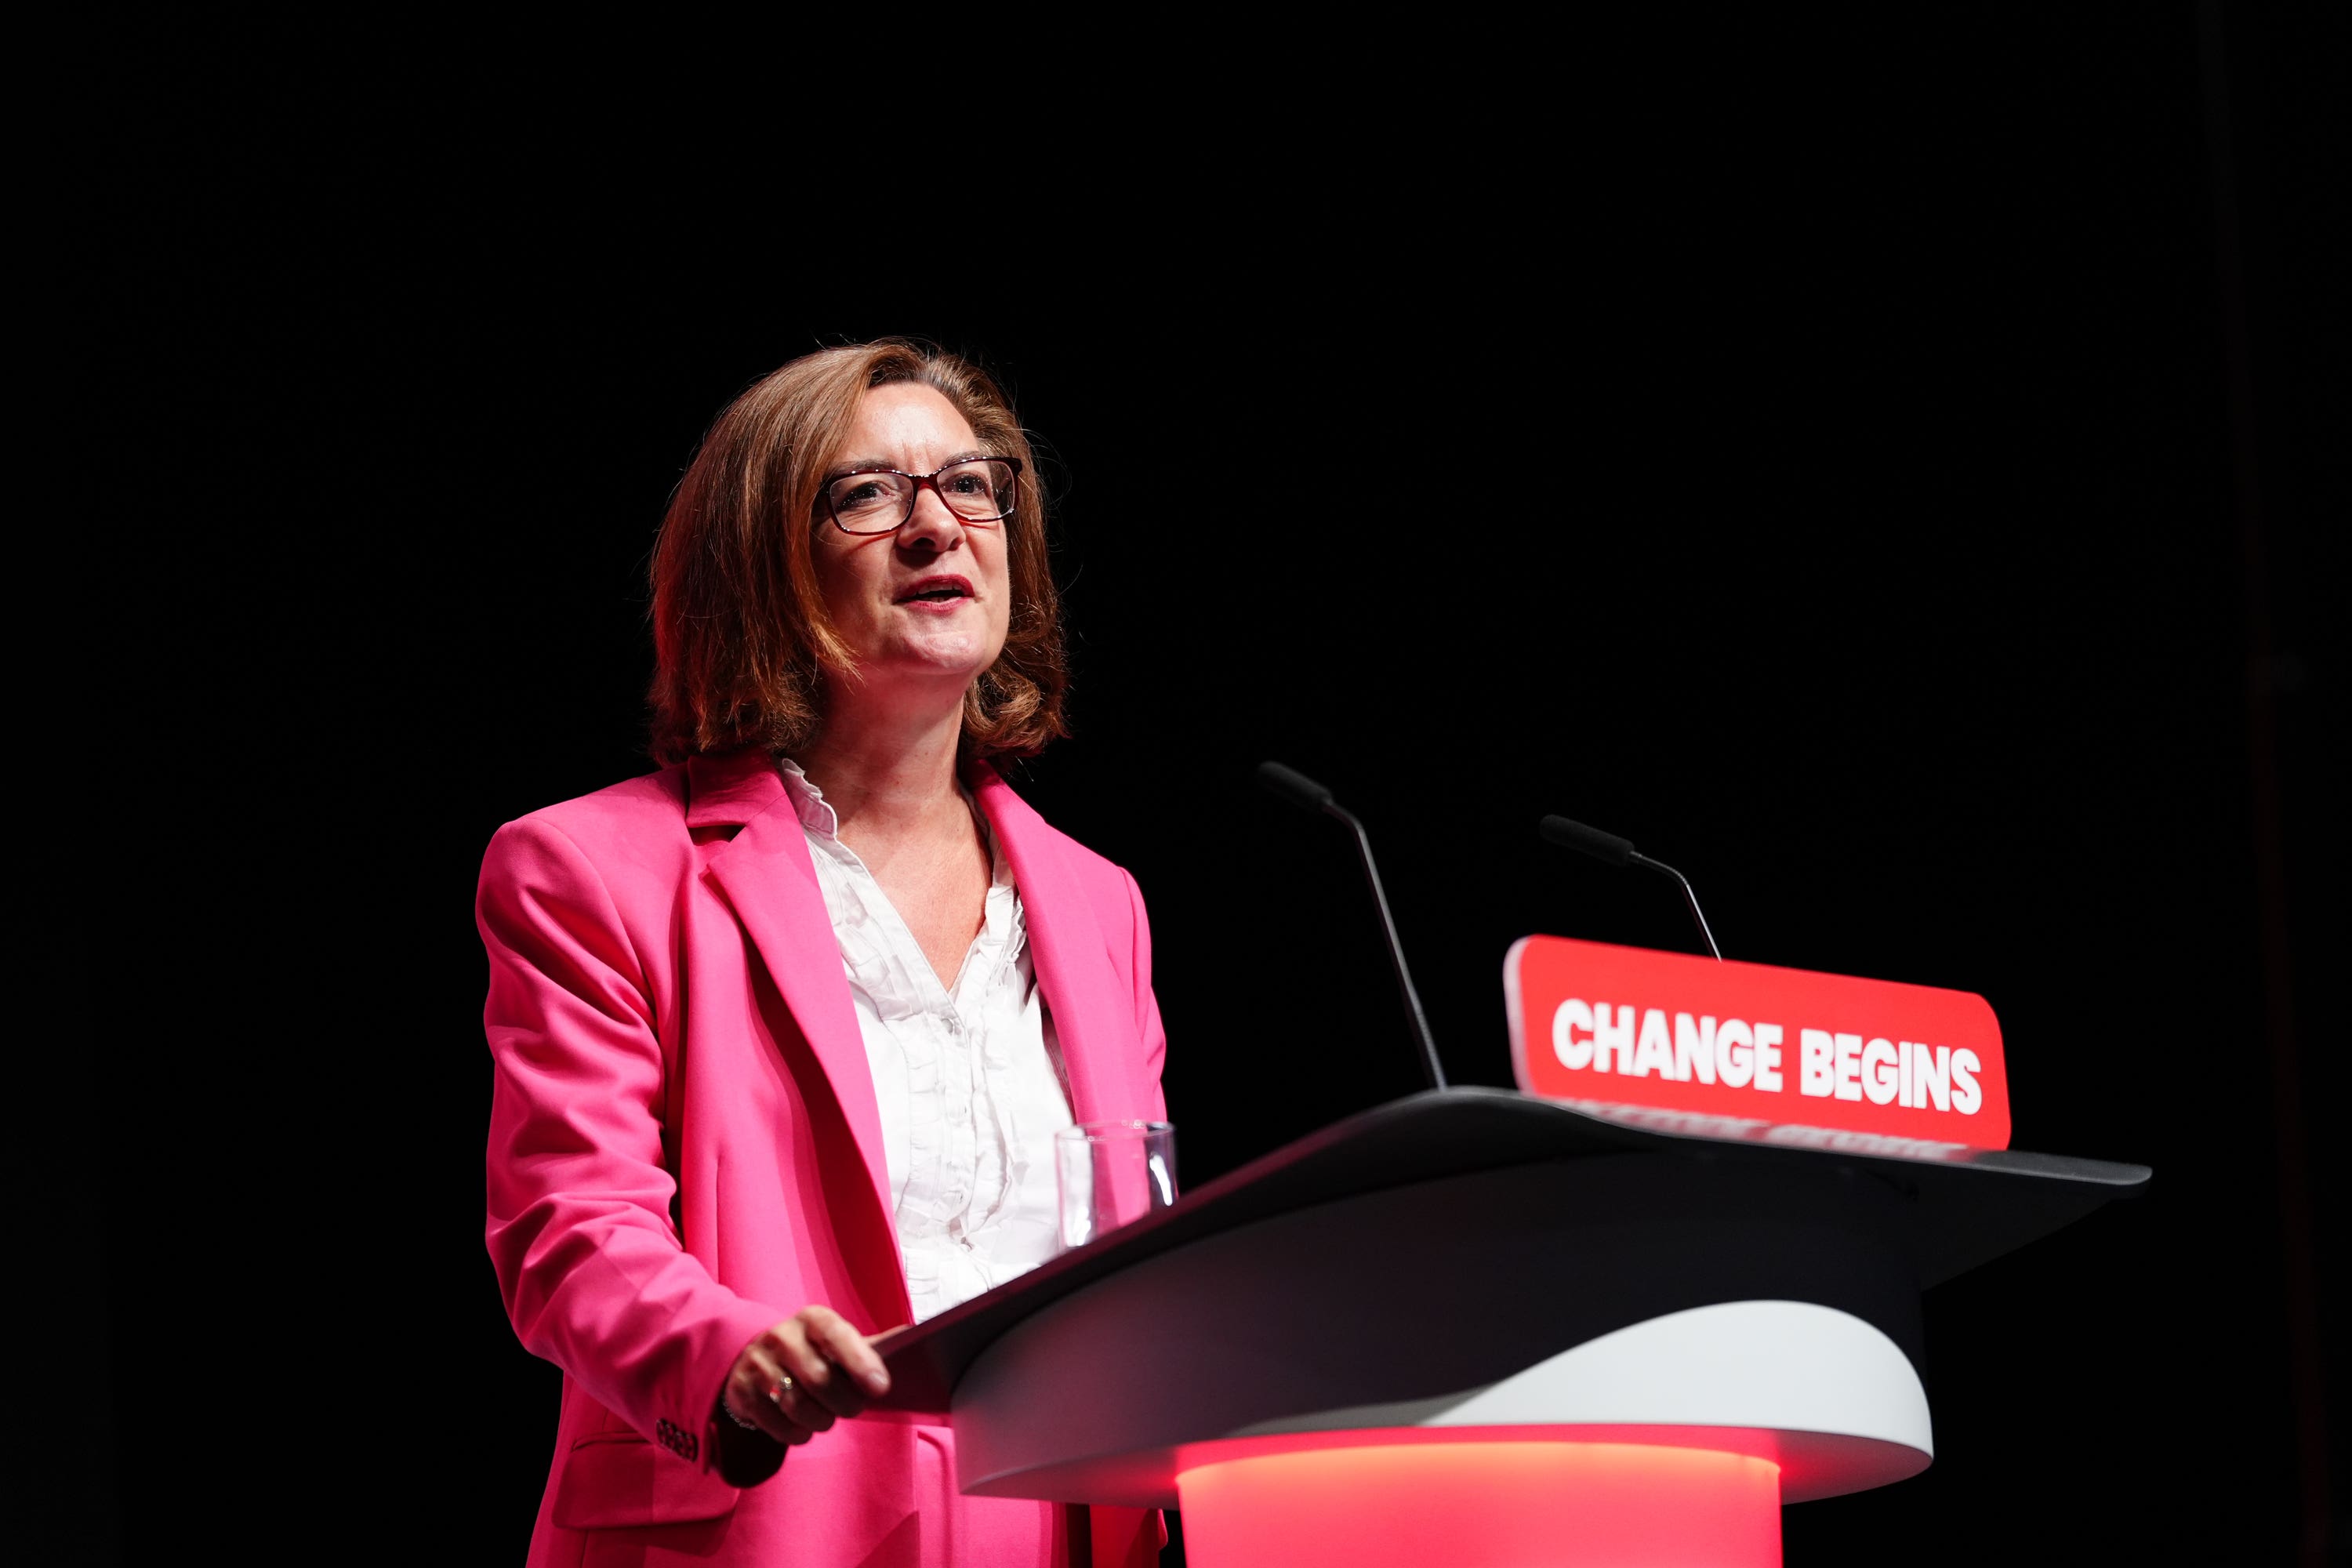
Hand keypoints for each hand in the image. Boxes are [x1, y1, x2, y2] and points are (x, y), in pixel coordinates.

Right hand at [721, 1306, 893, 1447]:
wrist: (754, 1360)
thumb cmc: (812, 1353)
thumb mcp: (838, 1342)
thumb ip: (871, 1346)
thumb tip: (913, 1337)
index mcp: (812, 1319)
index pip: (837, 1336)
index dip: (860, 1362)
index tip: (880, 1388)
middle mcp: (782, 1336)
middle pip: (819, 1379)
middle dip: (844, 1402)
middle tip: (853, 1408)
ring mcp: (757, 1363)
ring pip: (797, 1405)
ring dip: (821, 1421)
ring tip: (827, 1418)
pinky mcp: (742, 1392)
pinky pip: (777, 1424)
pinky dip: (797, 1433)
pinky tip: (803, 1426)